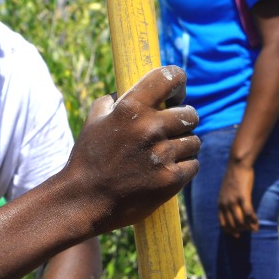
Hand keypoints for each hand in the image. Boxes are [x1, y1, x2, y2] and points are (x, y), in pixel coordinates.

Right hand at [64, 66, 199, 231]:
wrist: (84, 201)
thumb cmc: (88, 159)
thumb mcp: (95, 120)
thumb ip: (116, 100)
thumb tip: (135, 90)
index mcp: (130, 108)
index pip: (170, 77)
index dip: (178, 82)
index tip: (176, 94)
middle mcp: (149, 128)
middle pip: (190, 114)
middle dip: (182, 120)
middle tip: (170, 130)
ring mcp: (162, 155)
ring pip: (194, 141)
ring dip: (183, 146)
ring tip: (163, 154)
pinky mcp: (171, 179)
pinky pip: (193, 164)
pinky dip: (183, 167)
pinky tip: (164, 170)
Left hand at [218, 162, 257, 237]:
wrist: (237, 165)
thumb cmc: (234, 178)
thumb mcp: (226, 192)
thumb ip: (227, 201)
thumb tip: (231, 211)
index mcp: (220, 204)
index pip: (223, 224)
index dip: (230, 231)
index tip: (237, 235)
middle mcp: (225, 204)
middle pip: (232, 225)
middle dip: (241, 230)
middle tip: (249, 230)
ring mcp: (233, 201)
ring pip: (240, 221)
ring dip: (248, 227)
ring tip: (254, 229)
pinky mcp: (243, 197)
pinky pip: (248, 213)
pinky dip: (253, 221)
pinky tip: (257, 223)